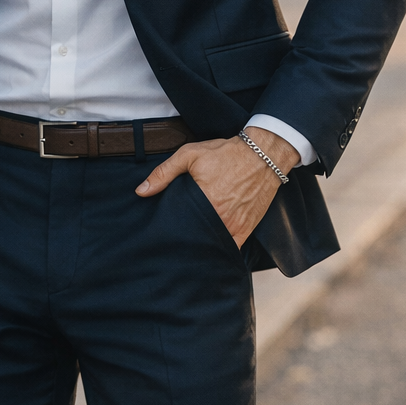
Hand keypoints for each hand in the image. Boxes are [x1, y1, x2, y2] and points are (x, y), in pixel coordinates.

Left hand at [135, 127, 298, 247]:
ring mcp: (234, 226)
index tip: (161, 233)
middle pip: (195, 238)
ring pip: (211, 245)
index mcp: (204, 201)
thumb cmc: (226, 154)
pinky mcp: (246, 228)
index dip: (170, 230)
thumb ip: (164, 173)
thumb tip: (141, 191)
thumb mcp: (190, 155)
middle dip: (183, 240)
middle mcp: (220, 217)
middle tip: (171, 242)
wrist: (263, 155)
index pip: (180, 225)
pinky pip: (230, 248)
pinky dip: (219, 250)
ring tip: (187, 247)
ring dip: (200, 246)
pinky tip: (209, 251)